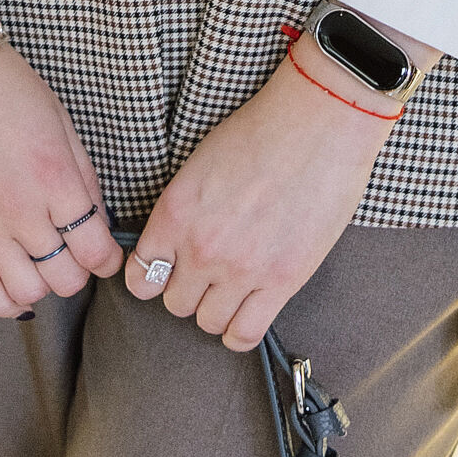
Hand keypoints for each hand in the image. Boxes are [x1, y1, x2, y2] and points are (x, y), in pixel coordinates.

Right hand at [0, 0, 124, 318]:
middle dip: (79, 272)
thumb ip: (82, 176)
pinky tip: (15, 291)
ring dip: (43, 287)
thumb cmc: (1, 83)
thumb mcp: (61, 121)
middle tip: (75, 256)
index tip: (105, 250)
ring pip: (27, 291)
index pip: (97, 251)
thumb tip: (95, 216)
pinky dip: (4, 300)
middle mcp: (23, 211)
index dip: (108, 257)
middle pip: (66, 278)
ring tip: (44, 267)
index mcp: (58, 181)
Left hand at [123, 38, 420, 352]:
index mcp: (174, 214)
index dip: (152, 277)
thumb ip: (181, 211)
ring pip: (207, 322)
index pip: (140, 276)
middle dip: (189, 290)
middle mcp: (201, 248)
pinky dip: (240, 332)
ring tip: (232, 290)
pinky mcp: (281, 281)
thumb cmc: (262, 131)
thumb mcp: (199, 165)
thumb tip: (175, 243)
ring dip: (216, 309)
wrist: (318, 123)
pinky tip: (247, 313)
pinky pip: (245, 333)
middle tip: (208, 274)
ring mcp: (241, 269)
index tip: (167, 272)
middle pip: (174, 303)